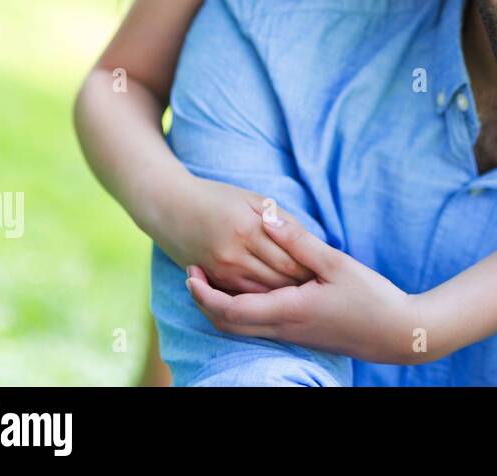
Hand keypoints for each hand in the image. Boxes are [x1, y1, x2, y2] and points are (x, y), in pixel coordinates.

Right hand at [154, 177, 314, 292]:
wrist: (168, 205)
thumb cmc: (216, 197)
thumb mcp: (253, 199)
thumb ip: (281, 219)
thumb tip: (308, 240)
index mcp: (250, 227)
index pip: (290, 258)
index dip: (311, 269)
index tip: (328, 274)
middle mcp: (236, 252)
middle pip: (279, 279)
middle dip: (303, 286)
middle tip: (324, 290)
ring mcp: (222, 269)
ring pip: (263, 293)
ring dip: (286, 296)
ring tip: (307, 297)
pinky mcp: (212, 278)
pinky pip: (244, 295)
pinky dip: (264, 298)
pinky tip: (280, 299)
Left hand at [185, 215, 433, 364]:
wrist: (398, 334)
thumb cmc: (371, 298)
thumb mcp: (336, 263)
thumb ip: (298, 242)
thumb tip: (265, 218)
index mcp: (287, 310)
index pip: (229, 309)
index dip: (203, 293)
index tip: (191, 271)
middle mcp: (283, 328)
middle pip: (227, 324)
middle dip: (203, 302)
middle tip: (192, 274)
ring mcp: (292, 335)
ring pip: (242, 328)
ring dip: (222, 307)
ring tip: (215, 279)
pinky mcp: (302, 335)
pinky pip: (260, 326)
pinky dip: (243, 311)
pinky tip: (250, 289)